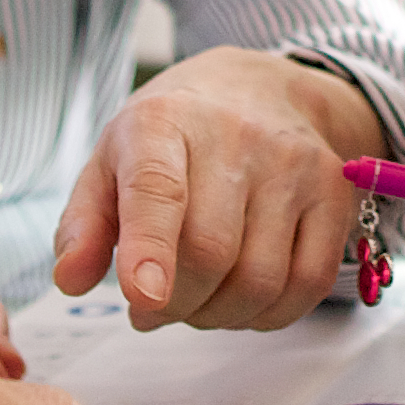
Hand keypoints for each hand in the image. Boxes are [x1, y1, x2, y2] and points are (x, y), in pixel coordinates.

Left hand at [52, 50, 375, 330]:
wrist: (259, 89)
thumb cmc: (172, 138)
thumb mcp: (110, 162)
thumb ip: (84, 224)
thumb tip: (70, 280)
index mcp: (163, 122)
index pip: (159, 189)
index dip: (150, 249)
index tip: (142, 297)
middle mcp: (237, 136)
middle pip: (211, 253)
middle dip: (173, 304)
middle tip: (152, 305)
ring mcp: (294, 164)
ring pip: (260, 280)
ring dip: (218, 315)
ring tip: (195, 299)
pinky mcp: (334, 194)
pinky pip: (307, 286)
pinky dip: (267, 315)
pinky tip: (240, 299)